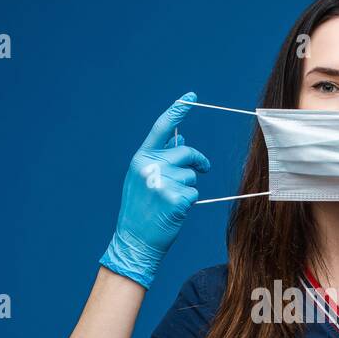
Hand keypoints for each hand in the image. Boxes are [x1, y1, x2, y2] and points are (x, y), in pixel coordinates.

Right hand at [99, 92, 210, 288]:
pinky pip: (194, 193)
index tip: (190, 97)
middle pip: (186, 152)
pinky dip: (189, 201)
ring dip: (189, 187)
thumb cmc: (140, 210)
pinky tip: (174, 211)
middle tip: (204, 168)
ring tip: (171, 201)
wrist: (134, 240)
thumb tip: (181, 139)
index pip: (162, 127)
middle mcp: (149, 166)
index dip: (177, 110)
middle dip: (197, 161)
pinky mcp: (174, 198)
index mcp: (141, 158)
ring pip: (192, 175)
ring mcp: (162, 182)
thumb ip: (159, 158)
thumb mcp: (143, 179)